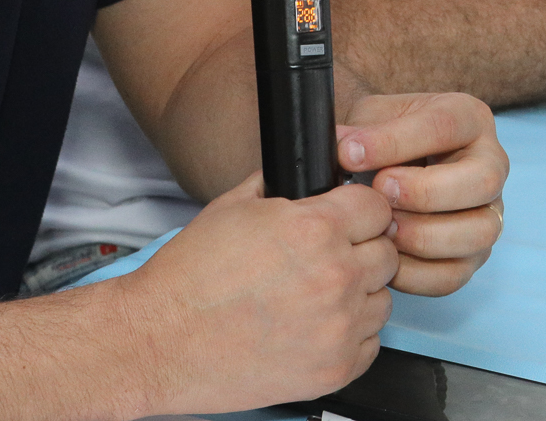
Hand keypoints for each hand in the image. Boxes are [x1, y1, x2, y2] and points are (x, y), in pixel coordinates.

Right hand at [123, 172, 398, 413]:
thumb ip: (284, 187)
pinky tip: (316, 327)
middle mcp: (336, 277)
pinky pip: (371, 344)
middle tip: (327, 260)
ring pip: (383, 300)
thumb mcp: (234, 205)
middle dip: (362, 250)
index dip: (361, 211)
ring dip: (359, 295)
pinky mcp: (334, 369)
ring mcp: (338, 328)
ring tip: (316, 297)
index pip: (377, 207)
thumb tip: (313, 175)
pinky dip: (351, 336)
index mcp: (315, 229)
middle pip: (387, 252)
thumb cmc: (189, 278)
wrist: (158, 340)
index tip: (351, 220)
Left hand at [337, 91, 507, 295]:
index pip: (445, 125)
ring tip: (383, 228)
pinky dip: (416, 272)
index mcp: (469, 119)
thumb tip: (344, 149)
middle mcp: (490, 164)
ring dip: (424, 236)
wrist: (386, 168)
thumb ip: (359, 130)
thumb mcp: (371, 118)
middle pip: (483, 180)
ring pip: (480, 232)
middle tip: (379, 192)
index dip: (395, 142)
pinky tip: (386, 258)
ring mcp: (488, 212)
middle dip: (425, 192)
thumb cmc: (384, 139)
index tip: (350, 155)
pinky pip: (456, 274)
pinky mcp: (473, 254)